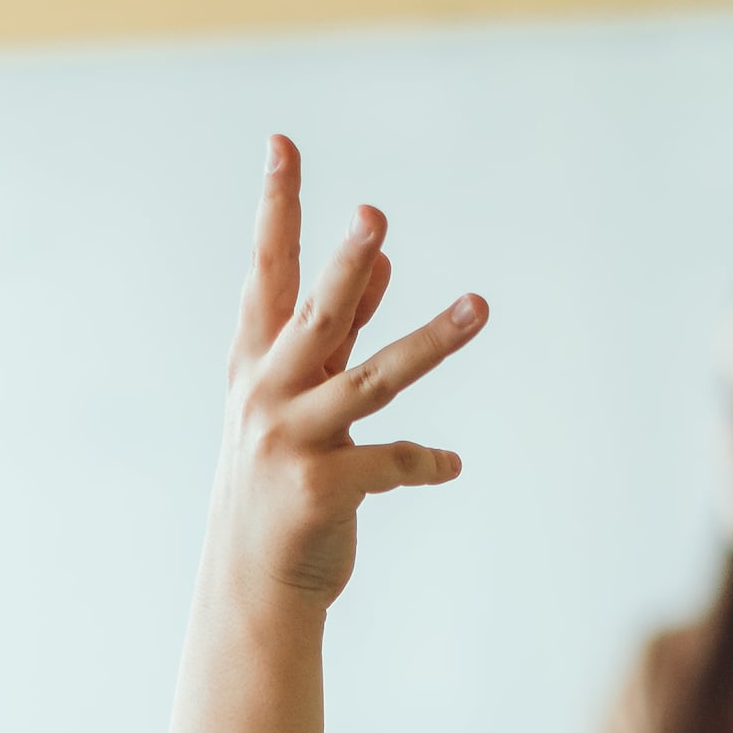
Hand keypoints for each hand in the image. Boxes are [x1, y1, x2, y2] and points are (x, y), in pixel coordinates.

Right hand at [200, 138, 484, 620]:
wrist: (251, 588)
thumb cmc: (279, 484)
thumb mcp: (299, 399)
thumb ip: (340, 331)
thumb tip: (380, 260)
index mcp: (257, 365)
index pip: (268, 271)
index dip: (277, 207)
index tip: (282, 144)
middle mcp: (267, 395)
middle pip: (316, 316)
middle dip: (346, 266)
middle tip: (374, 218)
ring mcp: (291, 442)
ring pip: (373, 381)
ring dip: (432, 342)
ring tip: (481, 307)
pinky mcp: (322, 490)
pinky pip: (394, 463)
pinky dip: (427, 462)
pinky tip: (450, 466)